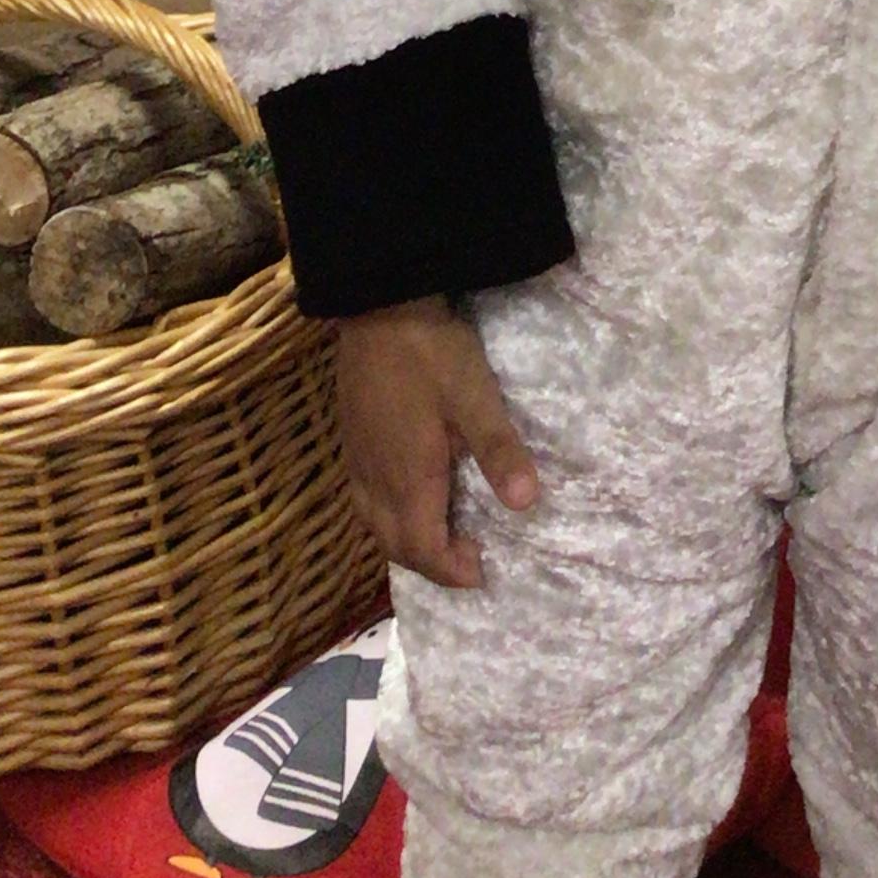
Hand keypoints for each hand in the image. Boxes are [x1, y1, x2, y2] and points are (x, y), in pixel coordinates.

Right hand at [335, 296, 539, 588]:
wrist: (377, 305)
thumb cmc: (430, 353)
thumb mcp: (475, 397)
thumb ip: (499, 451)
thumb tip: (527, 506)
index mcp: (408, 480)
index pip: (424, 550)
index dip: (452, 571)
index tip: (483, 571)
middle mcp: (376, 481)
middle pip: (396, 546)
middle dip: (431, 563)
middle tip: (467, 559)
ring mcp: (358, 461)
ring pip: (375, 526)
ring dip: (407, 543)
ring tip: (440, 535)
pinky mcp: (350, 440)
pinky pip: (363, 501)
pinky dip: (386, 518)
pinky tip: (403, 497)